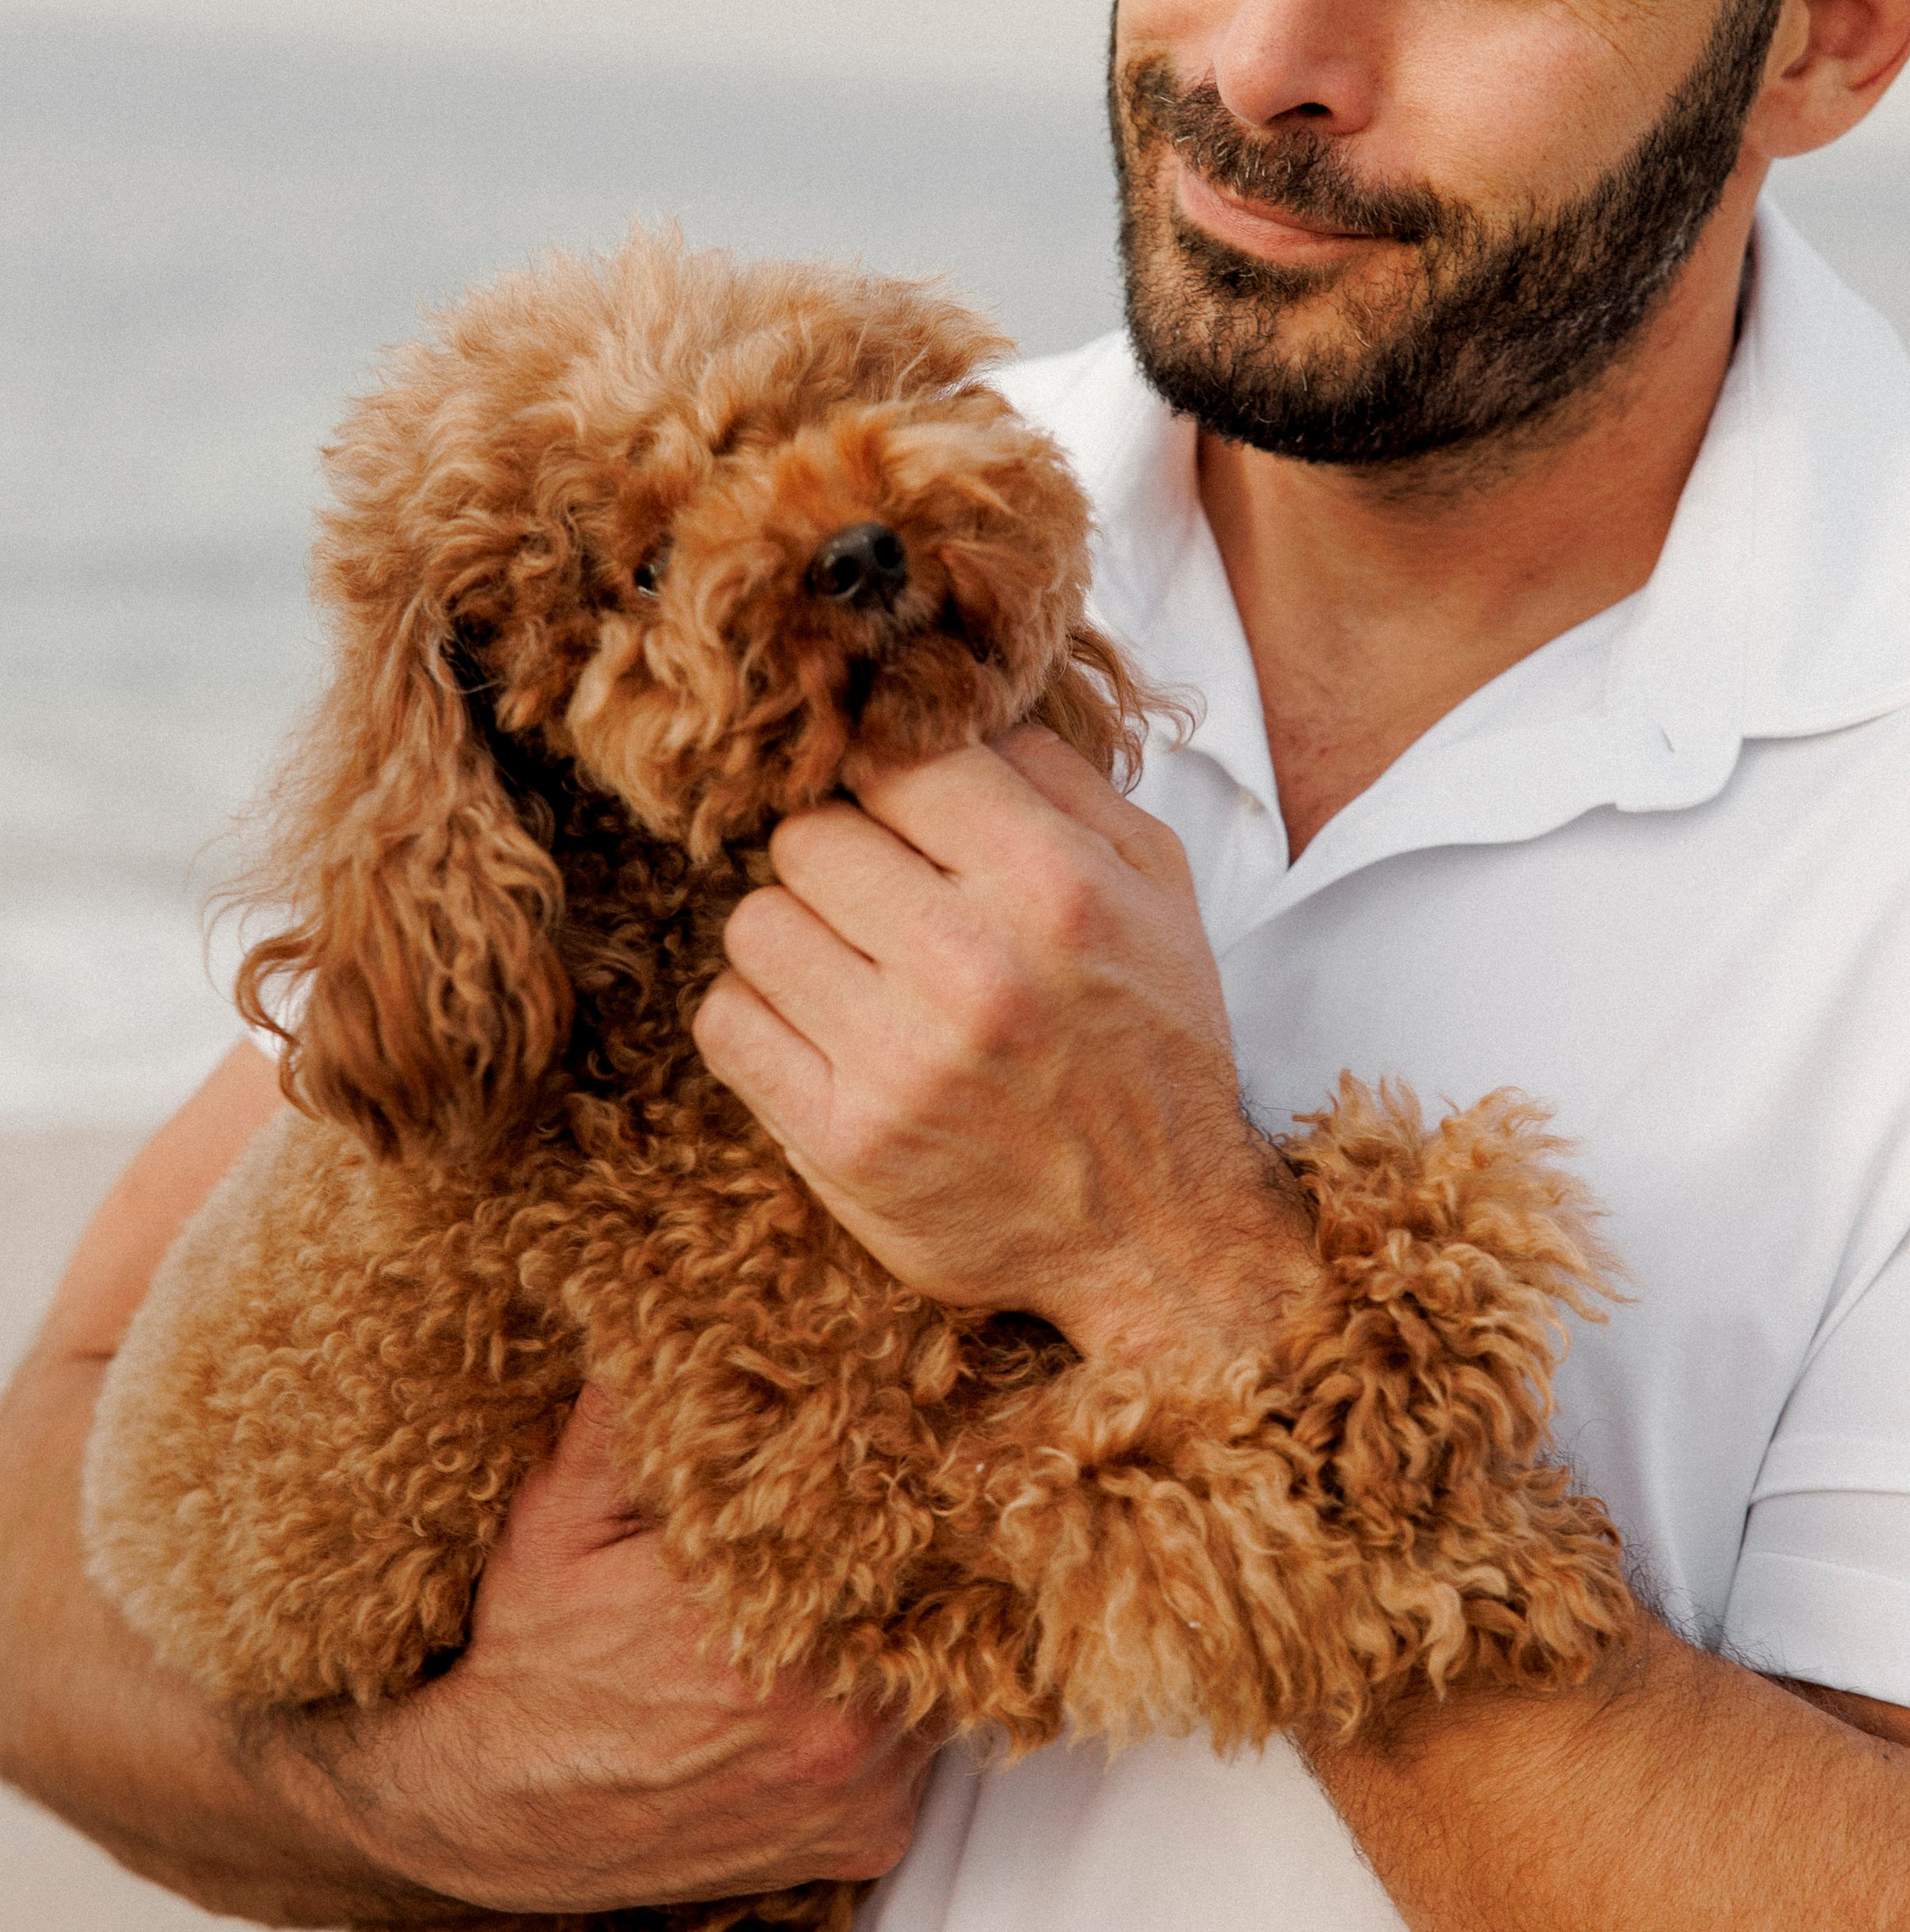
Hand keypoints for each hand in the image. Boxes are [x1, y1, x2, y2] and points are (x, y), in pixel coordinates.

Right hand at [258, 1390, 933, 1912]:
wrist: (490, 1810)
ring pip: (947, 1680)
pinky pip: (926, 1762)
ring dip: (920, 1638)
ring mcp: (856, 1791)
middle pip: (945, 1606)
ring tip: (872, 1592)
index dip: (923, 1482)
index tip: (926, 1443)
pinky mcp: (863, 1843)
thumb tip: (674, 1309)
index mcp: (769, 1629)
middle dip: (927, 1558)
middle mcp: (832, 1723)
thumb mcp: (560, 1516)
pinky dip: (900, 1720)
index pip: (905, 1527)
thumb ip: (630, 1419)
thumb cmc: (528, 1656)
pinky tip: (843, 1681)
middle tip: (912, 1511)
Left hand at [692, 725, 1314, 1363]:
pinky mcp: (841, 1141)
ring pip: (753, 923)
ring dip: (794, 940)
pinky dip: (761, 1018)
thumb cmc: (1154, 1046)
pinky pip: (727, 1021)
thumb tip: (951, 694)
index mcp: (1055, 886)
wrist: (1160, 1237)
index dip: (887, 784)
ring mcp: (899, 1060)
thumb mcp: (1156, 887)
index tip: (900, 818)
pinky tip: (823, 1033)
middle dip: (838, 863)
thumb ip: (1059, 776)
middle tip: (882, 907)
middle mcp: (974, 967)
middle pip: (806, 838)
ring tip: (856, 974)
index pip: (894, 762)